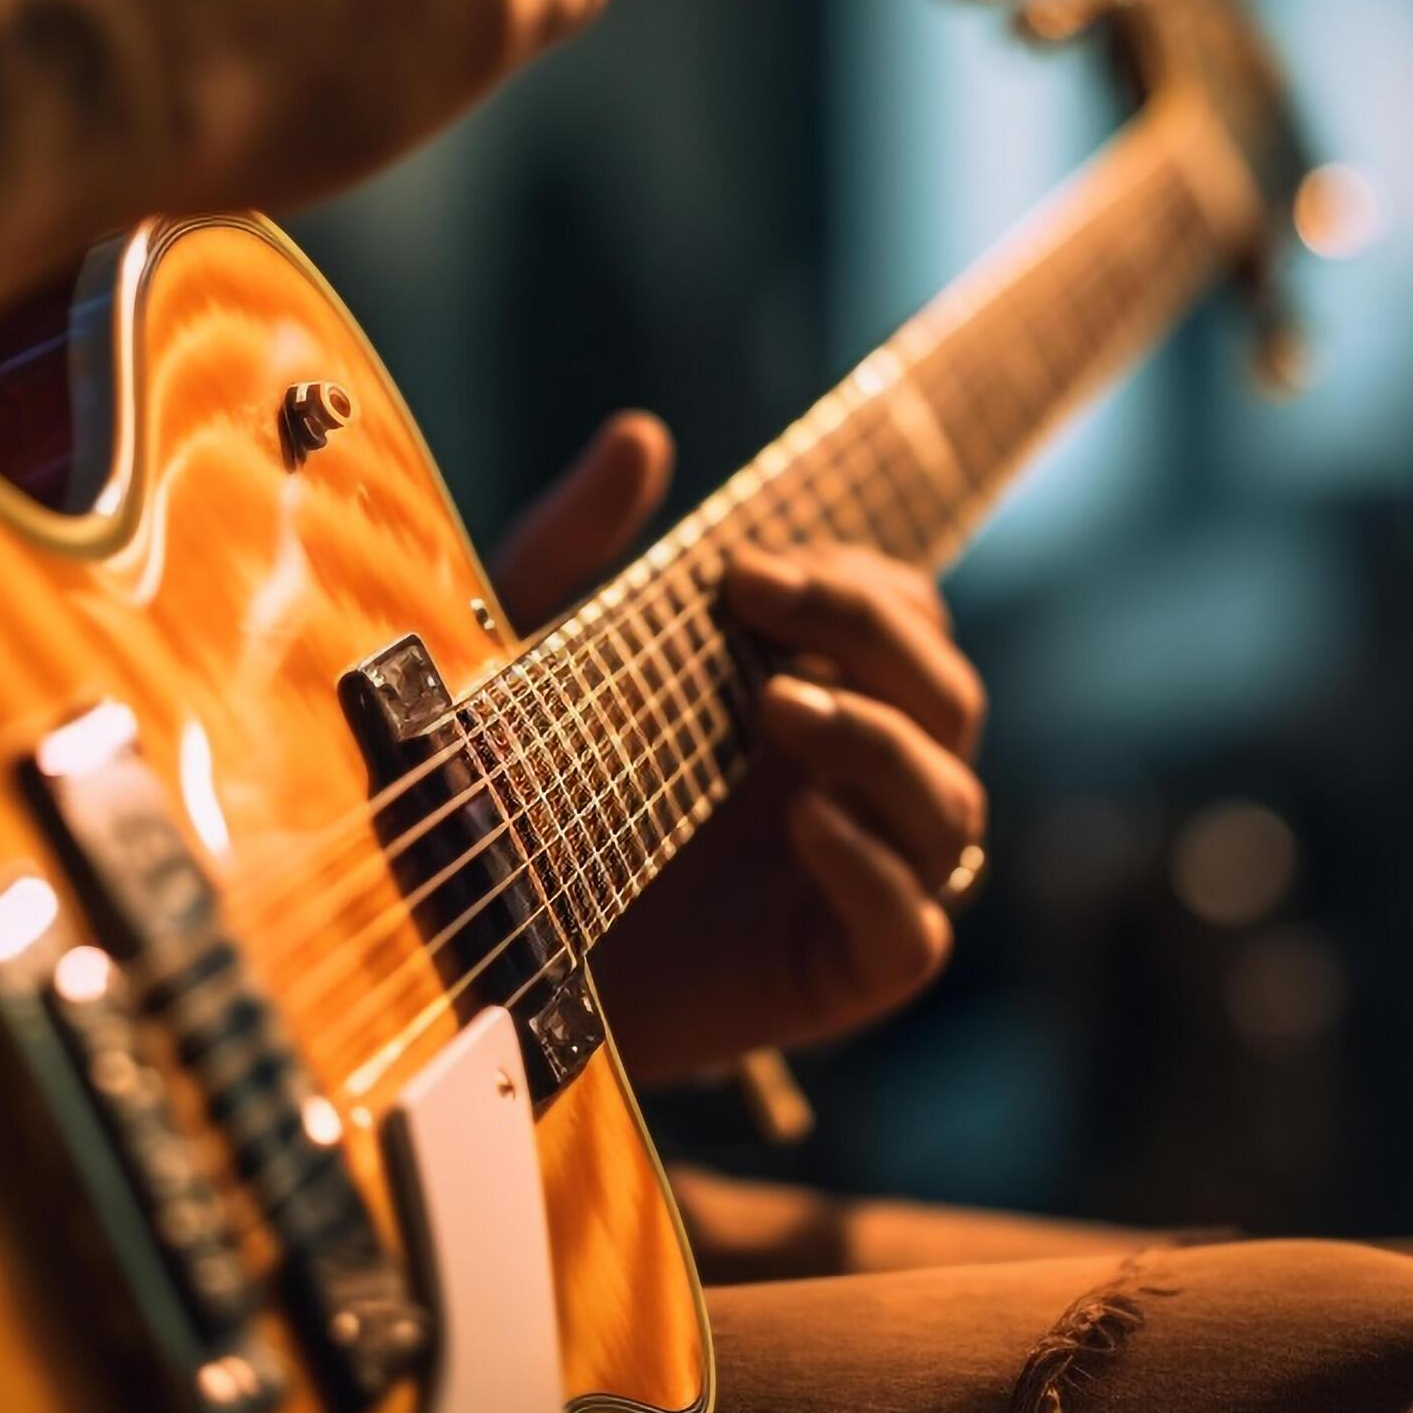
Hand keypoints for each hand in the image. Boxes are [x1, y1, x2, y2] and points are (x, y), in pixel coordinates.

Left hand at [488, 416, 988, 1082]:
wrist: (458, 968)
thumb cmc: (497, 812)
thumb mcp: (520, 667)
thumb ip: (573, 550)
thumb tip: (641, 434)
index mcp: (803, 707)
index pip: (906, 622)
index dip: (856, 582)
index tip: (742, 567)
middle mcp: (849, 790)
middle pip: (950, 692)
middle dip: (872, 632)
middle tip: (760, 602)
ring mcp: (854, 885)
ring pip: (954, 804)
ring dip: (880, 739)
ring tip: (777, 707)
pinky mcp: (838, 978)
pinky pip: (915, 928)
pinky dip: (875, 868)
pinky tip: (805, 825)